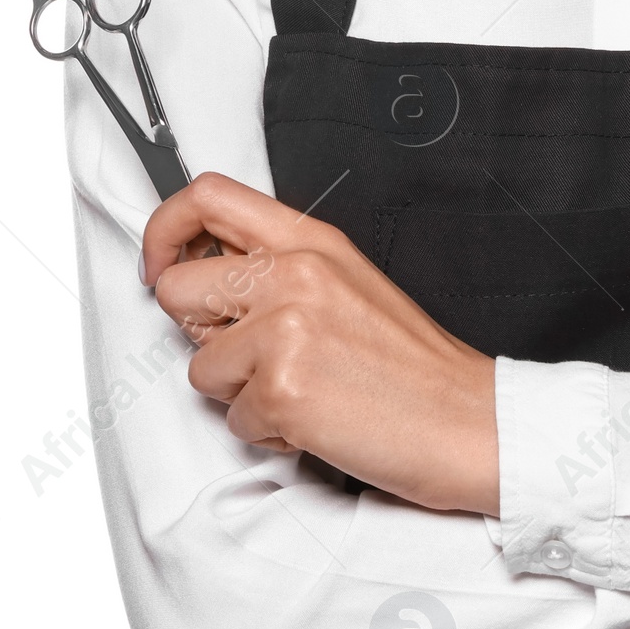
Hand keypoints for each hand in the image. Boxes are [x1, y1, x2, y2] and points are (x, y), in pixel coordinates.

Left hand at [142, 174, 499, 513]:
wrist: (467, 420)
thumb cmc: (413, 365)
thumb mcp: (349, 283)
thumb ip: (280, 266)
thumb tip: (204, 272)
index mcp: (313, 240)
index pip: (207, 196)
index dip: (165, 229)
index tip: (162, 263)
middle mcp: (295, 273)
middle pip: (178, 286)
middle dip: (199, 332)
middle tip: (251, 352)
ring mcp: (286, 329)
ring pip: (199, 364)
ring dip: (238, 391)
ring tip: (302, 390)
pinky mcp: (282, 389)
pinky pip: (231, 418)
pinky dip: (267, 432)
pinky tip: (316, 420)